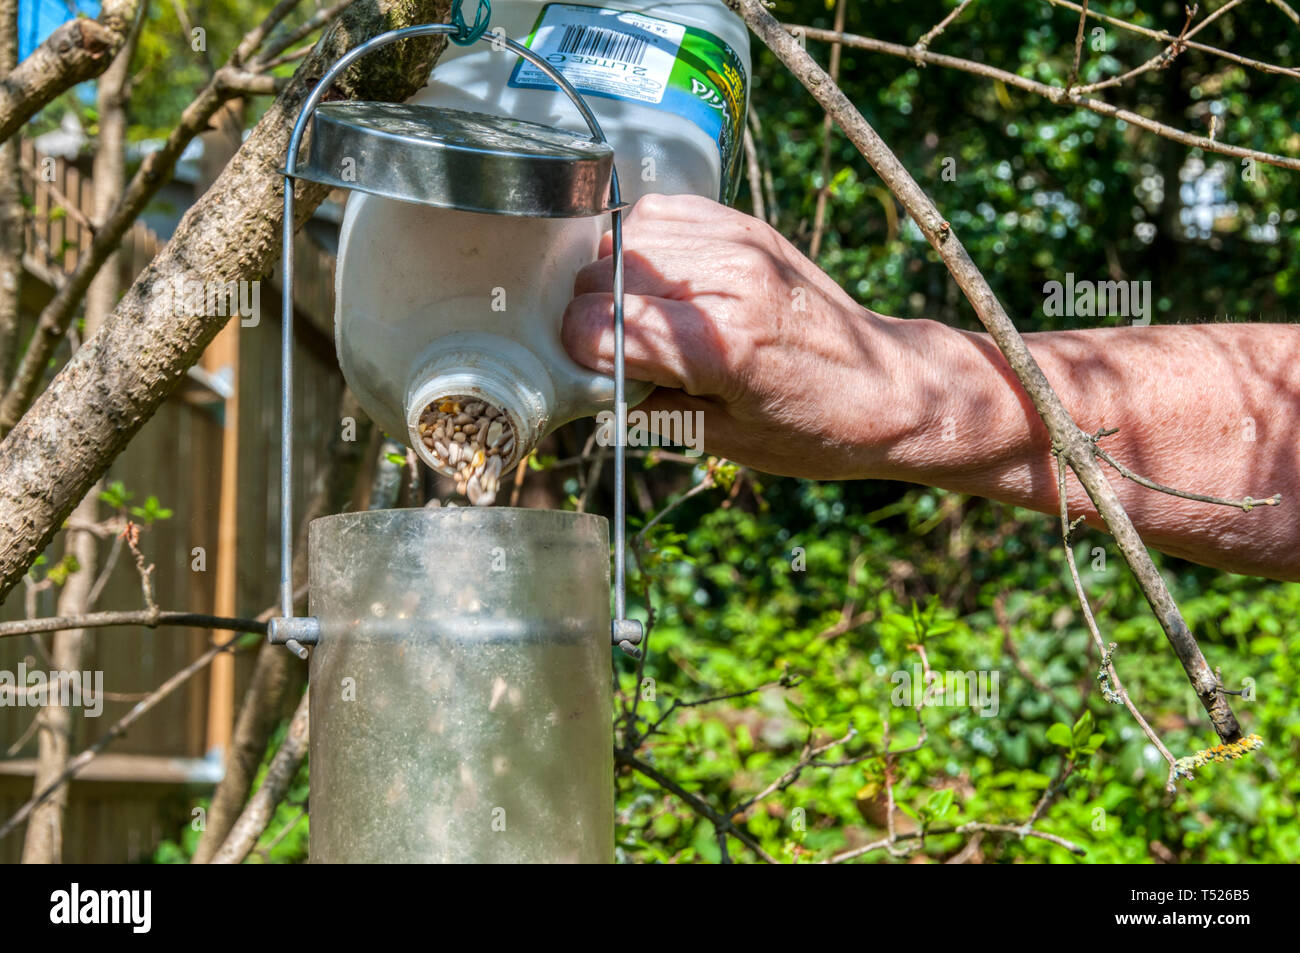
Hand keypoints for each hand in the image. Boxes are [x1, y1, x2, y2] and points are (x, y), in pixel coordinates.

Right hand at [562, 194, 921, 478]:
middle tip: (619, 350)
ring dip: (616, 276)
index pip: (596, 325)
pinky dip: (647, 244)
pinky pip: (663, 212)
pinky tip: (663, 280)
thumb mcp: (721, 439)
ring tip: (642, 313)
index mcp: (722, 344)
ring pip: (624, 236)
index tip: (597, 375)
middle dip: (593, 314)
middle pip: (601, 274)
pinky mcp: (747, 226)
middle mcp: (728, 279)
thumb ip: (644, 402)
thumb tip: (587, 376)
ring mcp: (739, 243)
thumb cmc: (812, 429)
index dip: (582, 355)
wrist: (890, 387)